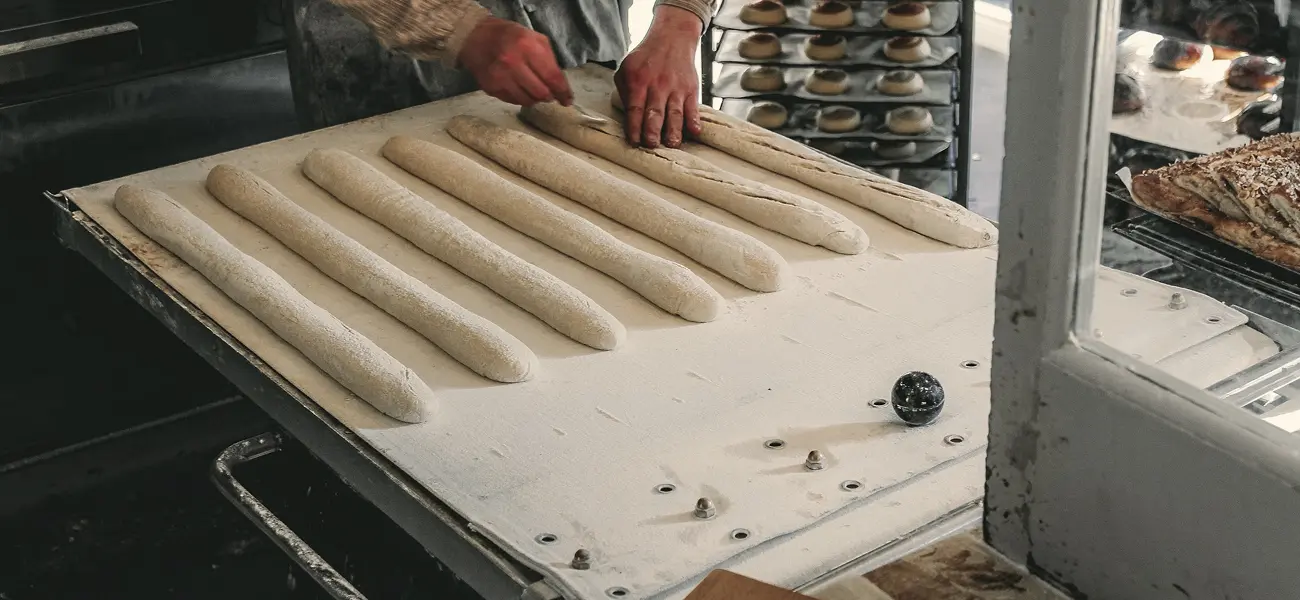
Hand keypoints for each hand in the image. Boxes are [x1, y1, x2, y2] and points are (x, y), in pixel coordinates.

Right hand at [459, 17, 572, 106]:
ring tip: (534, 89)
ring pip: (527, 101)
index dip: (563, 92)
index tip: (567, 100)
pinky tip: (519, 88)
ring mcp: (500, 77)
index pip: (552, 77)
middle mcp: (512, 63)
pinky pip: (513, 101)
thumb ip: (550, 60)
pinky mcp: (491, 88)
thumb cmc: (510, 37)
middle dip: (549, 96)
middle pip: (541, 93)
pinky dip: (521, 97)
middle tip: (550, 94)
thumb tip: (561, 86)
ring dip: (535, 98)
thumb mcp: (535, 38)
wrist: (475, 37)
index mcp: (527, 46)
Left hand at [615, 6, 703, 147]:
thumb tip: (628, 118)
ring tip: (672, 144)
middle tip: (651, 145)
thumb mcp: (626, 69)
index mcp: (638, 81)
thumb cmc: (646, 58)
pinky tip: (694, 132)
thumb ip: (625, 92)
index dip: (634, 127)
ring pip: (675, 113)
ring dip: (674, 131)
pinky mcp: (691, 89)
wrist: (672, 38)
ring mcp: (676, 88)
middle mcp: (658, 85)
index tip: (634, 142)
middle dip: (652, 131)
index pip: (634, 109)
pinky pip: (693, 107)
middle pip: (655, 113)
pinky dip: (694, 120)